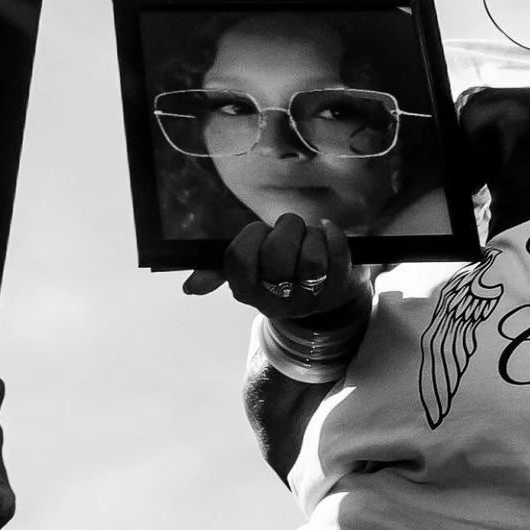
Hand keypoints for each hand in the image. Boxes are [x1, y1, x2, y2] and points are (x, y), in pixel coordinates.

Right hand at [185, 215, 363, 329]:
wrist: (327, 289)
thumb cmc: (281, 269)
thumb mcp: (248, 269)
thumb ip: (218, 270)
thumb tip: (189, 288)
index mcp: (247, 291)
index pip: (238, 259)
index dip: (251, 235)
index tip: (260, 231)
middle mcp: (277, 301)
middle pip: (277, 255)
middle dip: (286, 228)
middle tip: (290, 228)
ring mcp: (310, 298)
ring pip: (310, 259)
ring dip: (310, 234)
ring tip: (309, 234)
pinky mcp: (339, 289)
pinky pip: (338, 256)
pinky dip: (333, 234)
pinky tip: (327, 230)